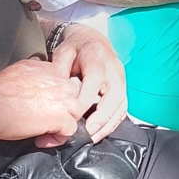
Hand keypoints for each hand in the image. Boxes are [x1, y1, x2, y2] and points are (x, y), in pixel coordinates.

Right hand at [0, 57, 87, 147]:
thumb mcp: (19, 74)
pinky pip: (70, 131)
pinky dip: (58, 139)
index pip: (64, 81)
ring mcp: (63, 99)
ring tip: (46, 131)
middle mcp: (59, 81)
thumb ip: (34, 78)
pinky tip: (42, 140)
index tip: (47, 106)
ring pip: (75, 113)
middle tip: (48, 120)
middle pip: (74, 96)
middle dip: (64, 110)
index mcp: (48, 68)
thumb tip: (34, 88)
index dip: (58, 96)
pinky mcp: (61, 117)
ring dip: (63, 124)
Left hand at [54, 23, 128, 141]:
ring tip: (94, 137)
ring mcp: (121, 80)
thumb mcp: (63, 52)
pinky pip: (123, 108)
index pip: (94, 83)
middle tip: (88, 133)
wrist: (92, 40)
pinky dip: (113, 122)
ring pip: (121, 105)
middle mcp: (114, 70)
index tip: (73, 116)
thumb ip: (59, 69)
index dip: (85, 101)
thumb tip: (55, 88)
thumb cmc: (76, 48)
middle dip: (101, 117)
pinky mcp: (123, 89)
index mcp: (97, 59)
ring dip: (109, 124)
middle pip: (114, 96)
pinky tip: (102, 132)